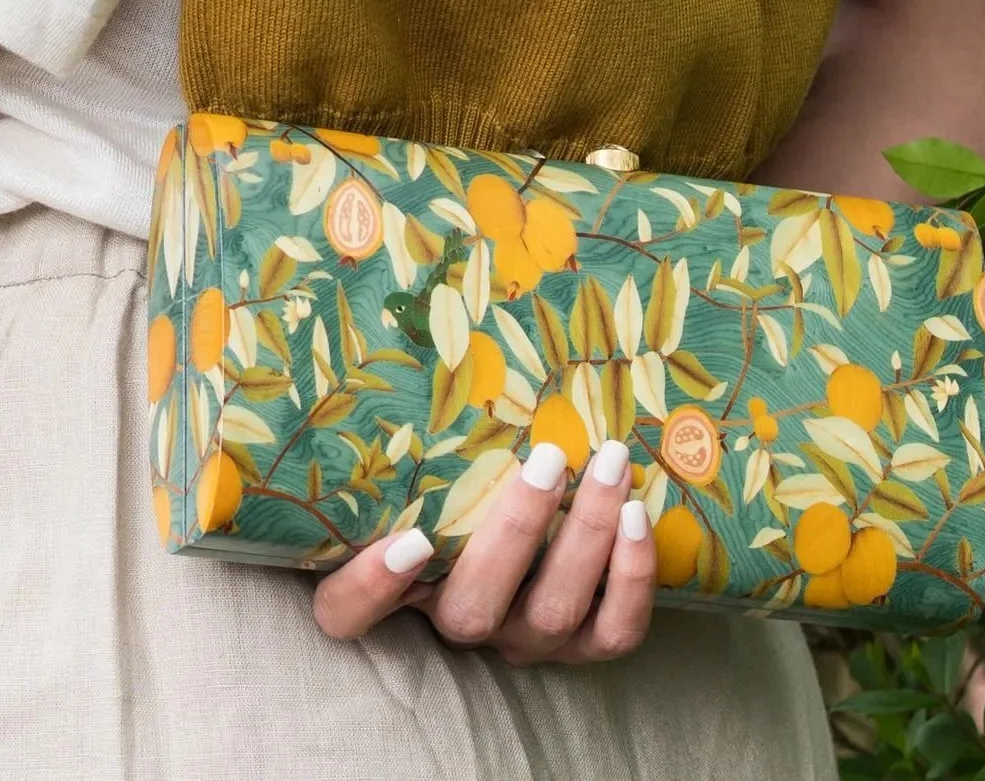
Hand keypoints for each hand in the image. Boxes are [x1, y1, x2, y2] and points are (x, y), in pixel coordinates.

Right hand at [311, 438, 657, 664]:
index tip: (411, 541)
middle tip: (549, 456)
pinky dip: (631, 577)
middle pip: (472, 609)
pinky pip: (615, 633)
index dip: (370, 591)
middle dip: (517, 532)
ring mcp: (523, 639)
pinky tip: (637, 515)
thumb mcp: (429, 463)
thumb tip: (413, 335)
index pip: (347, 614)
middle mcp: (458, 621)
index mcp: (402, 583)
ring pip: (552, 612)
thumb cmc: (465, 478)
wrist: (545, 539)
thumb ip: (413, 430)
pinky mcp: (585, 648)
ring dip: (586, 534)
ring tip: (611, 461)